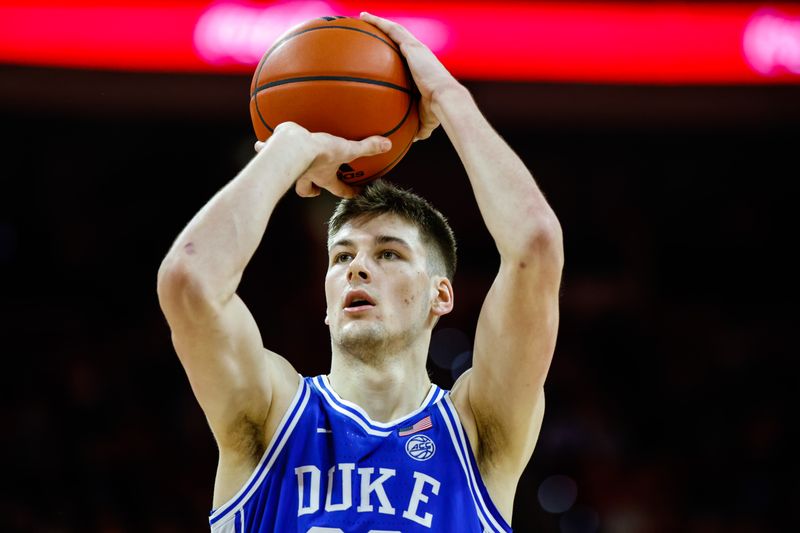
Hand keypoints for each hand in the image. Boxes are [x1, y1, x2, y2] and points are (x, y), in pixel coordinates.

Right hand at [255, 122, 390, 198]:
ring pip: (288, 174)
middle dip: (312, 190)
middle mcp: (306, 174)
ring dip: (286, 172)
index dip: (349, 191)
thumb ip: (367, 147)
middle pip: (308, 190)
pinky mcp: (276, 153)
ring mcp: (290, 167)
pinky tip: (260, 145)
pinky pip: (268, 151)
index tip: (355, 192)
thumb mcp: (347, 148)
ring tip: (285, 166)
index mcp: (324, 176)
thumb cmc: (319, 152)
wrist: (292, 146)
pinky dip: (264, 148)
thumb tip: (388, 144)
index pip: (340, 188)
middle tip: (315, 189)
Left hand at [360, 12, 462, 141]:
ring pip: (394, 30)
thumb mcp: (425, 119)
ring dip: (379, 22)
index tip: (383, 50)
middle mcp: (419, 55)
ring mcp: (416, 48)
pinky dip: (379, 22)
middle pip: (399, 39)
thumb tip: (412, 138)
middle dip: (384, 32)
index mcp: (421, 68)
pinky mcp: (412, 46)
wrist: (446, 101)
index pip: (405, 56)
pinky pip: (392, 30)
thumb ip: (417, 125)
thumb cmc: (438, 112)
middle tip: (369, 29)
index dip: (395, 51)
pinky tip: (365, 17)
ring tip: (363, 17)